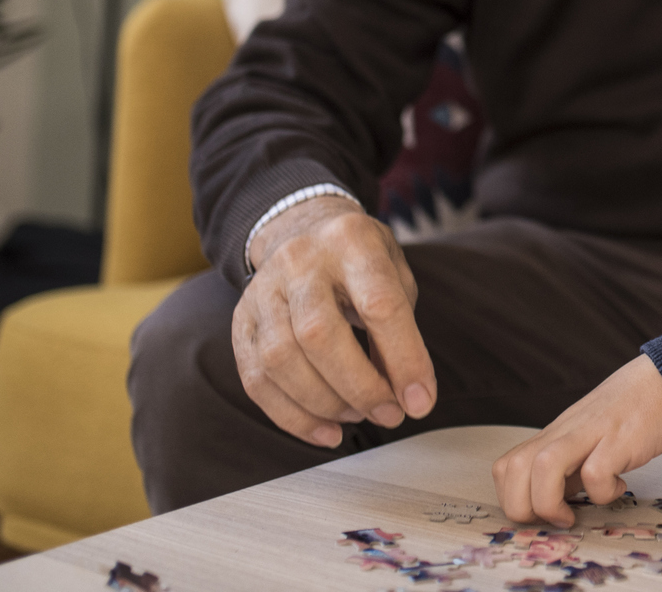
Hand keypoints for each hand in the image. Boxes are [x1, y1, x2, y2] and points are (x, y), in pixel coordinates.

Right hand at [231, 194, 436, 447]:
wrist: (302, 230)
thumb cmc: (360, 262)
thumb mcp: (395, 276)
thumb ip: (402, 330)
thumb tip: (407, 396)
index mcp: (351, 240)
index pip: (379, 303)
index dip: (404, 358)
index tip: (420, 400)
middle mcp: (299, 261)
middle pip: (319, 334)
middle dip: (359, 387)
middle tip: (389, 414)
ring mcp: (262, 291)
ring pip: (280, 360)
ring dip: (325, 404)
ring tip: (358, 416)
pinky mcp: (241, 322)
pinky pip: (256, 380)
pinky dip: (292, 417)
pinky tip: (326, 431)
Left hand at [492, 355, 661, 524]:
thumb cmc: (628, 414)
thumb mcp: (587, 440)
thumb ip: (568, 467)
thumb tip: (551, 503)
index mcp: (555, 435)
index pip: (507, 466)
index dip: (512, 498)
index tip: (538, 514)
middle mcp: (566, 432)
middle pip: (514, 467)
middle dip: (521, 507)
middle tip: (551, 519)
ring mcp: (591, 434)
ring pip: (543, 466)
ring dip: (549, 503)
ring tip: (571, 515)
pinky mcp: (620, 440)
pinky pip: (596, 474)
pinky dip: (602, 493)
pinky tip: (618, 487)